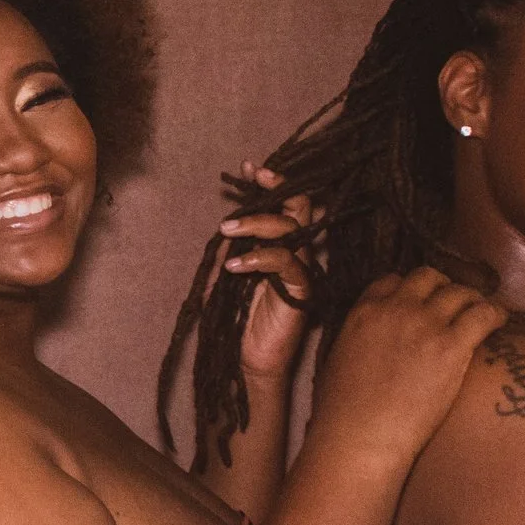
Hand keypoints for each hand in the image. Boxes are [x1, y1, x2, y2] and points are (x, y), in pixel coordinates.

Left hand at [215, 163, 314, 383]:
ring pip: (292, 230)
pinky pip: (287, 263)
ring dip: (258, 223)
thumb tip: (227, 224)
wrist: (243, 357)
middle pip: (297, 208)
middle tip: (253, 181)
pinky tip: (237, 266)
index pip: (281, 205)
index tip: (249, 167)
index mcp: (277, 243)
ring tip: (228, 230)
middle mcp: (293, 251)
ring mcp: (300, 269)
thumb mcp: (224, 274)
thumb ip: (229, 248)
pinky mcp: (301, 290)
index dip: (271, 183)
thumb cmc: (234, 316)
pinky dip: (260, 258)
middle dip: (277, 189)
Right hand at [307, 269, 508, 467]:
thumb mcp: (337, 361)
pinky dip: (495, 314)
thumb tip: (371, 344)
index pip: (392, 280)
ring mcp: (425, 324)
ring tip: (481, 314)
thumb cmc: (343, 412)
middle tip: (455, 305)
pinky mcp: (452, 345)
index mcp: (363, 312)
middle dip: (444, 287)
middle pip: (429, 277)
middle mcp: (395, 308)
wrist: (362, 436)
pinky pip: (484, 314)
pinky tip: (500, 323)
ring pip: (460, 292)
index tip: (420, 302)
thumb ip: (358, 340)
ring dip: (472, 300)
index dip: (410, 289)